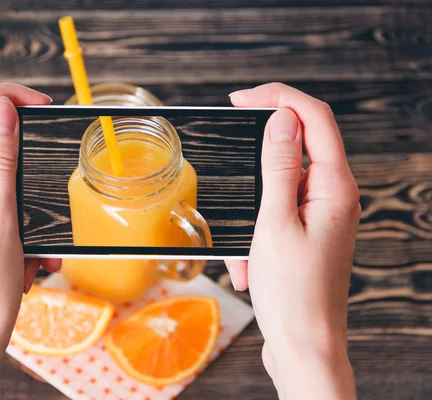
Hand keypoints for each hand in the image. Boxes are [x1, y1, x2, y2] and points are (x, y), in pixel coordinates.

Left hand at [0, 83, 60, 398]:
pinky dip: (17, 231)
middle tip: (44, 199)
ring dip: (25, 215)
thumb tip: (2, 109)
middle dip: (23, 178)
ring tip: (35, 255)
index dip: (3, 99)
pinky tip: (27, 263)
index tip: (40, 104)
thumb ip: (2, 159)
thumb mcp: (1, 218)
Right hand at [226, 83, 359, 398]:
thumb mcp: (274, 223)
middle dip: (257, 167)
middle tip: (231, 167)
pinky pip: (275, 219)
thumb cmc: (292, 293)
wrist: (304, 346)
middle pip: (296, 151)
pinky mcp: (308, 235)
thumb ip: (278, 167)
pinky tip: (248, 269)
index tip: (241, 98)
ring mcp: (322, 217)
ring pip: (278, 192)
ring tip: (244, 255)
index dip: (278, 98)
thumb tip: (282, 119)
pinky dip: (255, 237)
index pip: (314, 119)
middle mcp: (334, 197)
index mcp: (335, 188)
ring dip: (252, 215)